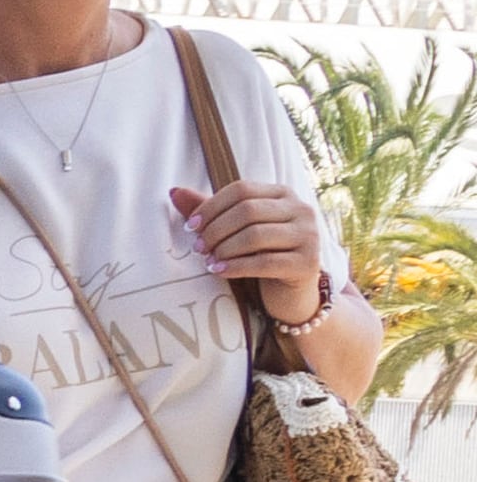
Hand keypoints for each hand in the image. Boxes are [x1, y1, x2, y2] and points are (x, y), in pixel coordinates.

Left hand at [177, 181, 336, 327]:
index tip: (190, 227)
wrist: (290, 292)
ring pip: (256, 235)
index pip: (241, 189)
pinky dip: (236, 266)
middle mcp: (300, 210)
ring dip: (224, 249)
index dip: (211, 207)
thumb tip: (174, 191)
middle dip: (216, 230)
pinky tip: (219, 271)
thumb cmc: (259, 255)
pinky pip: (265, 262)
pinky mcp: (308, 263)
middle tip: (198, 248)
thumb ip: (210, 211)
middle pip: (248, 210)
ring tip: (208, 261)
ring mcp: (308, 235)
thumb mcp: (235, 230)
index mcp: (282, 194)